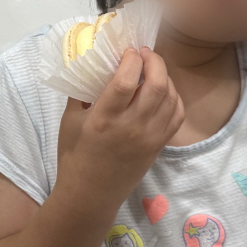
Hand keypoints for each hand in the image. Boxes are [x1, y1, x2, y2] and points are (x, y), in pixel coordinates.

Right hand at [57, 48, 184, 204]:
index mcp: (104, 119)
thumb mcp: (69, 122)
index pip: (125, 81)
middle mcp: (131, 127)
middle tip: (145, 53)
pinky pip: (176, 115)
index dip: (131, 59)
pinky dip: (174, 97)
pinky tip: (164, 90)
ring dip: (164, 76)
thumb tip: (91, 67)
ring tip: (153, 69)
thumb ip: (81, 93)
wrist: (90, 195)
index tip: (128, 50)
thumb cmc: (74, 157)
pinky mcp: (158, 146)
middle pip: (155, 85)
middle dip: (154, 61)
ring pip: (169, 97)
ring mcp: (149, 137)